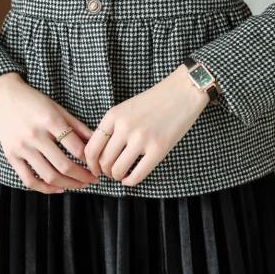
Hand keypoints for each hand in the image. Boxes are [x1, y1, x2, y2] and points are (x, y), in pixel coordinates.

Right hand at [0, 72, 98, 193]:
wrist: (2, 95)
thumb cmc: (34, 100)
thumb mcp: (59, 109)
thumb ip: (78, 127)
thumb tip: (97, 142)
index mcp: (51, 121)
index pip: (76, 148)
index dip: (90, 161)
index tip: (98, 165)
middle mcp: (35, 136)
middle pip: (64, 165)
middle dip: (83, 177)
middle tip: (94, 180)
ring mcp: (21, 148)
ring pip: (48, 176)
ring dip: (69, 184)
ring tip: (81, 185)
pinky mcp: (11, 156)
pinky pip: (29, 179)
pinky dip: (45, 188)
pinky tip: (59, 188)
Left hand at [84, 63, 209, 185]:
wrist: (183, 91)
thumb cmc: (155, 100)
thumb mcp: (126, 108)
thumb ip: (113, 127)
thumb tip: (100, 153)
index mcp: (113, 116)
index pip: (91, 148)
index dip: (90, 164)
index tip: (95, 168)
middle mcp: (124, 127)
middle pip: (104, 161)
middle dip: (104, 172)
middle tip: (110, 173)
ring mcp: (141, 139)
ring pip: (118, 170)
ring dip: (117, 177)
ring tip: (121, 174)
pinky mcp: (158, 149)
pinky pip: (137, 175)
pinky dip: (130, 181)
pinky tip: (130, 178)